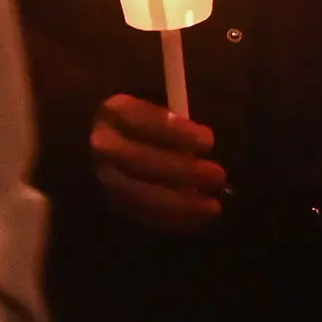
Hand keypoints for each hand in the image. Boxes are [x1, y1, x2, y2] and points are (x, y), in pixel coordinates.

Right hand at [90, 92, 226, 230]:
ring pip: (140, 194)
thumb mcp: (159, 103)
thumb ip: (177, 116)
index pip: (145, 120)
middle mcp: (103, 145)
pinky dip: (170, 219)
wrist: (114, 143)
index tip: (208, 141)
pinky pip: (140, 214)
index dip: (177, 132)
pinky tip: (196, 218)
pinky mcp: (111, 201)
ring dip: (180, 203)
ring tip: (212, 206)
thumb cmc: (149, 118)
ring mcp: (104, 176)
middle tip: (218, 175)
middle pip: (143, 160)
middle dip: (184, 171)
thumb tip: (204, 139)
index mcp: (115, 111)